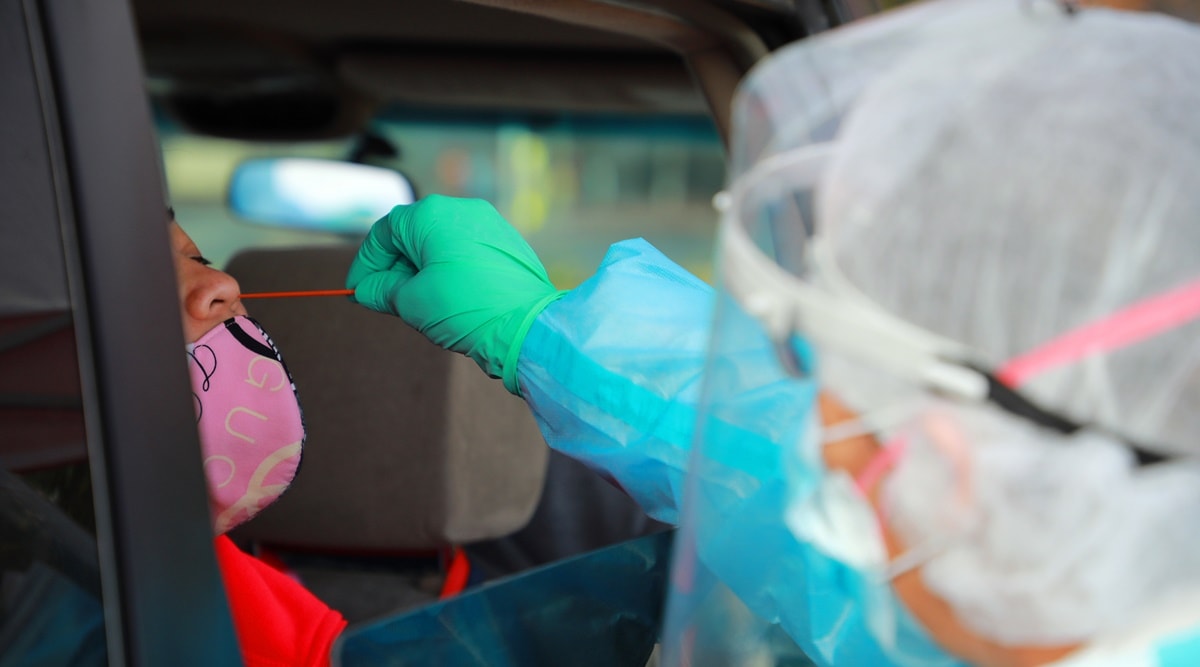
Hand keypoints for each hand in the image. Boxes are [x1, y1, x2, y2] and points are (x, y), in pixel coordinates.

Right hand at [346, 195, 564, 393]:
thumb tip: (367, 290)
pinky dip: (448, 271)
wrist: (526, 326)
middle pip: (413, 235)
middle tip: (384, 300)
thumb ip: (382, 291)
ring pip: (440, 244)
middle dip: (394, 268)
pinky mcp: (507, 243)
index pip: (385, 233)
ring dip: (421, 271)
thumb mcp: (411, 302)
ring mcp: (489, 224)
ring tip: (416, 304)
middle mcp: (461, 210)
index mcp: (431, 214)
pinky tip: (446, 299)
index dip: (367, 263)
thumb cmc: (465, 308)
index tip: (358, 291)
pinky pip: (465, 251)